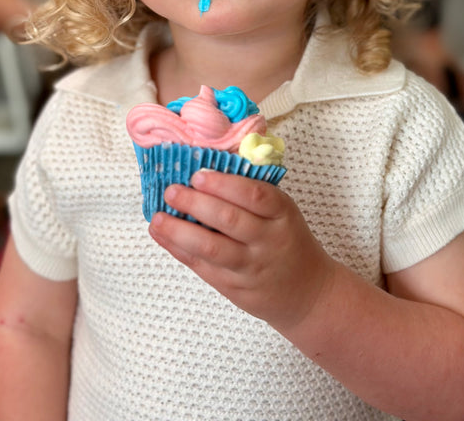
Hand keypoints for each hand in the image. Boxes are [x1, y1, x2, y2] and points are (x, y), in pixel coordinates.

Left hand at [148, 170, 335, 331]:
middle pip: (229, 220)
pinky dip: (178, 250)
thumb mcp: (283, 212)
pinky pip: (202, 267)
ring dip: (179, 231)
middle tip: (171, 191)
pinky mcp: (234, 288)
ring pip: (211, 248)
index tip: (199, 174)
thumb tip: (207, 170)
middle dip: (195, 203)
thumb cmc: (287, 240)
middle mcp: (268, 240)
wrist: (307, 292)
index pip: (255, 195)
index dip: (225, 184)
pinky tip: (162, 235)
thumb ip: (253, 194)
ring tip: (157, 218)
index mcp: (282, 214)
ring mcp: (250, 267)